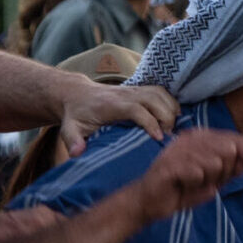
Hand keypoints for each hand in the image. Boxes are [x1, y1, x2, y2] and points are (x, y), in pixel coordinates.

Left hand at [59, 80, 177, 154]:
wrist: (77, 94)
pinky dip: (170, 103)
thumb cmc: (76, 115)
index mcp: (111, 104)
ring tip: (171, 129)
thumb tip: (78, 153)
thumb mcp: (69, 128)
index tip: (158, 138)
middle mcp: (125, 94)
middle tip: (167, 137)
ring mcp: (133, 90)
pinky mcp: (139, 90)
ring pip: (160, 94)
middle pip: (153, 99)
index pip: (135, 109)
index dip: (149, 122)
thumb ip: (72, 140)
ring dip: (171, 110)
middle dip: (166, 117)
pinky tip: (173, 118)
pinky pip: (161, 92)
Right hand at [134, 130, 242, 223]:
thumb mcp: (212, 182)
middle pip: (229, 150)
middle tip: (206, 182)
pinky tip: (183, 185)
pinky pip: (198, 173)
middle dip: (224, 173)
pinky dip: (195, 185)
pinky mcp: (170, 162)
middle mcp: (191, 138)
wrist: (150, 205)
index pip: (236, 140)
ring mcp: (179, 148)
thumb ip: (229, 170)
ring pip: (215, 162)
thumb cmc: (181, 191)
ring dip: (208, 180)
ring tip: (192, 184)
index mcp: (202, 139)